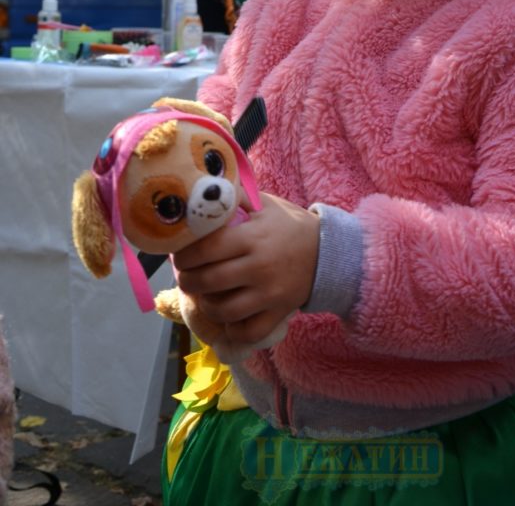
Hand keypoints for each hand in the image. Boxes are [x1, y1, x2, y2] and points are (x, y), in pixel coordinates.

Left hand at [174, 192, 319, 347]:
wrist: (327, 251)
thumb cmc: (289, 225)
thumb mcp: (265, 204)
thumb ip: (236, 198)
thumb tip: (204, 192)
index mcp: (252, 237)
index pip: (206, 249)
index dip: (185, 255)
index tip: (179, 255)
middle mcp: (258, 266)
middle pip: (208, 281)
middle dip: (187, 280)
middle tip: (185, 276)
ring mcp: (269, 293)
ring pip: (223, 310)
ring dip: (206, 305)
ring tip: (204, 295)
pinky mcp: (278, 312)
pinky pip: (249, 331)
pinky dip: (233, 329)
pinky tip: (227, 318)